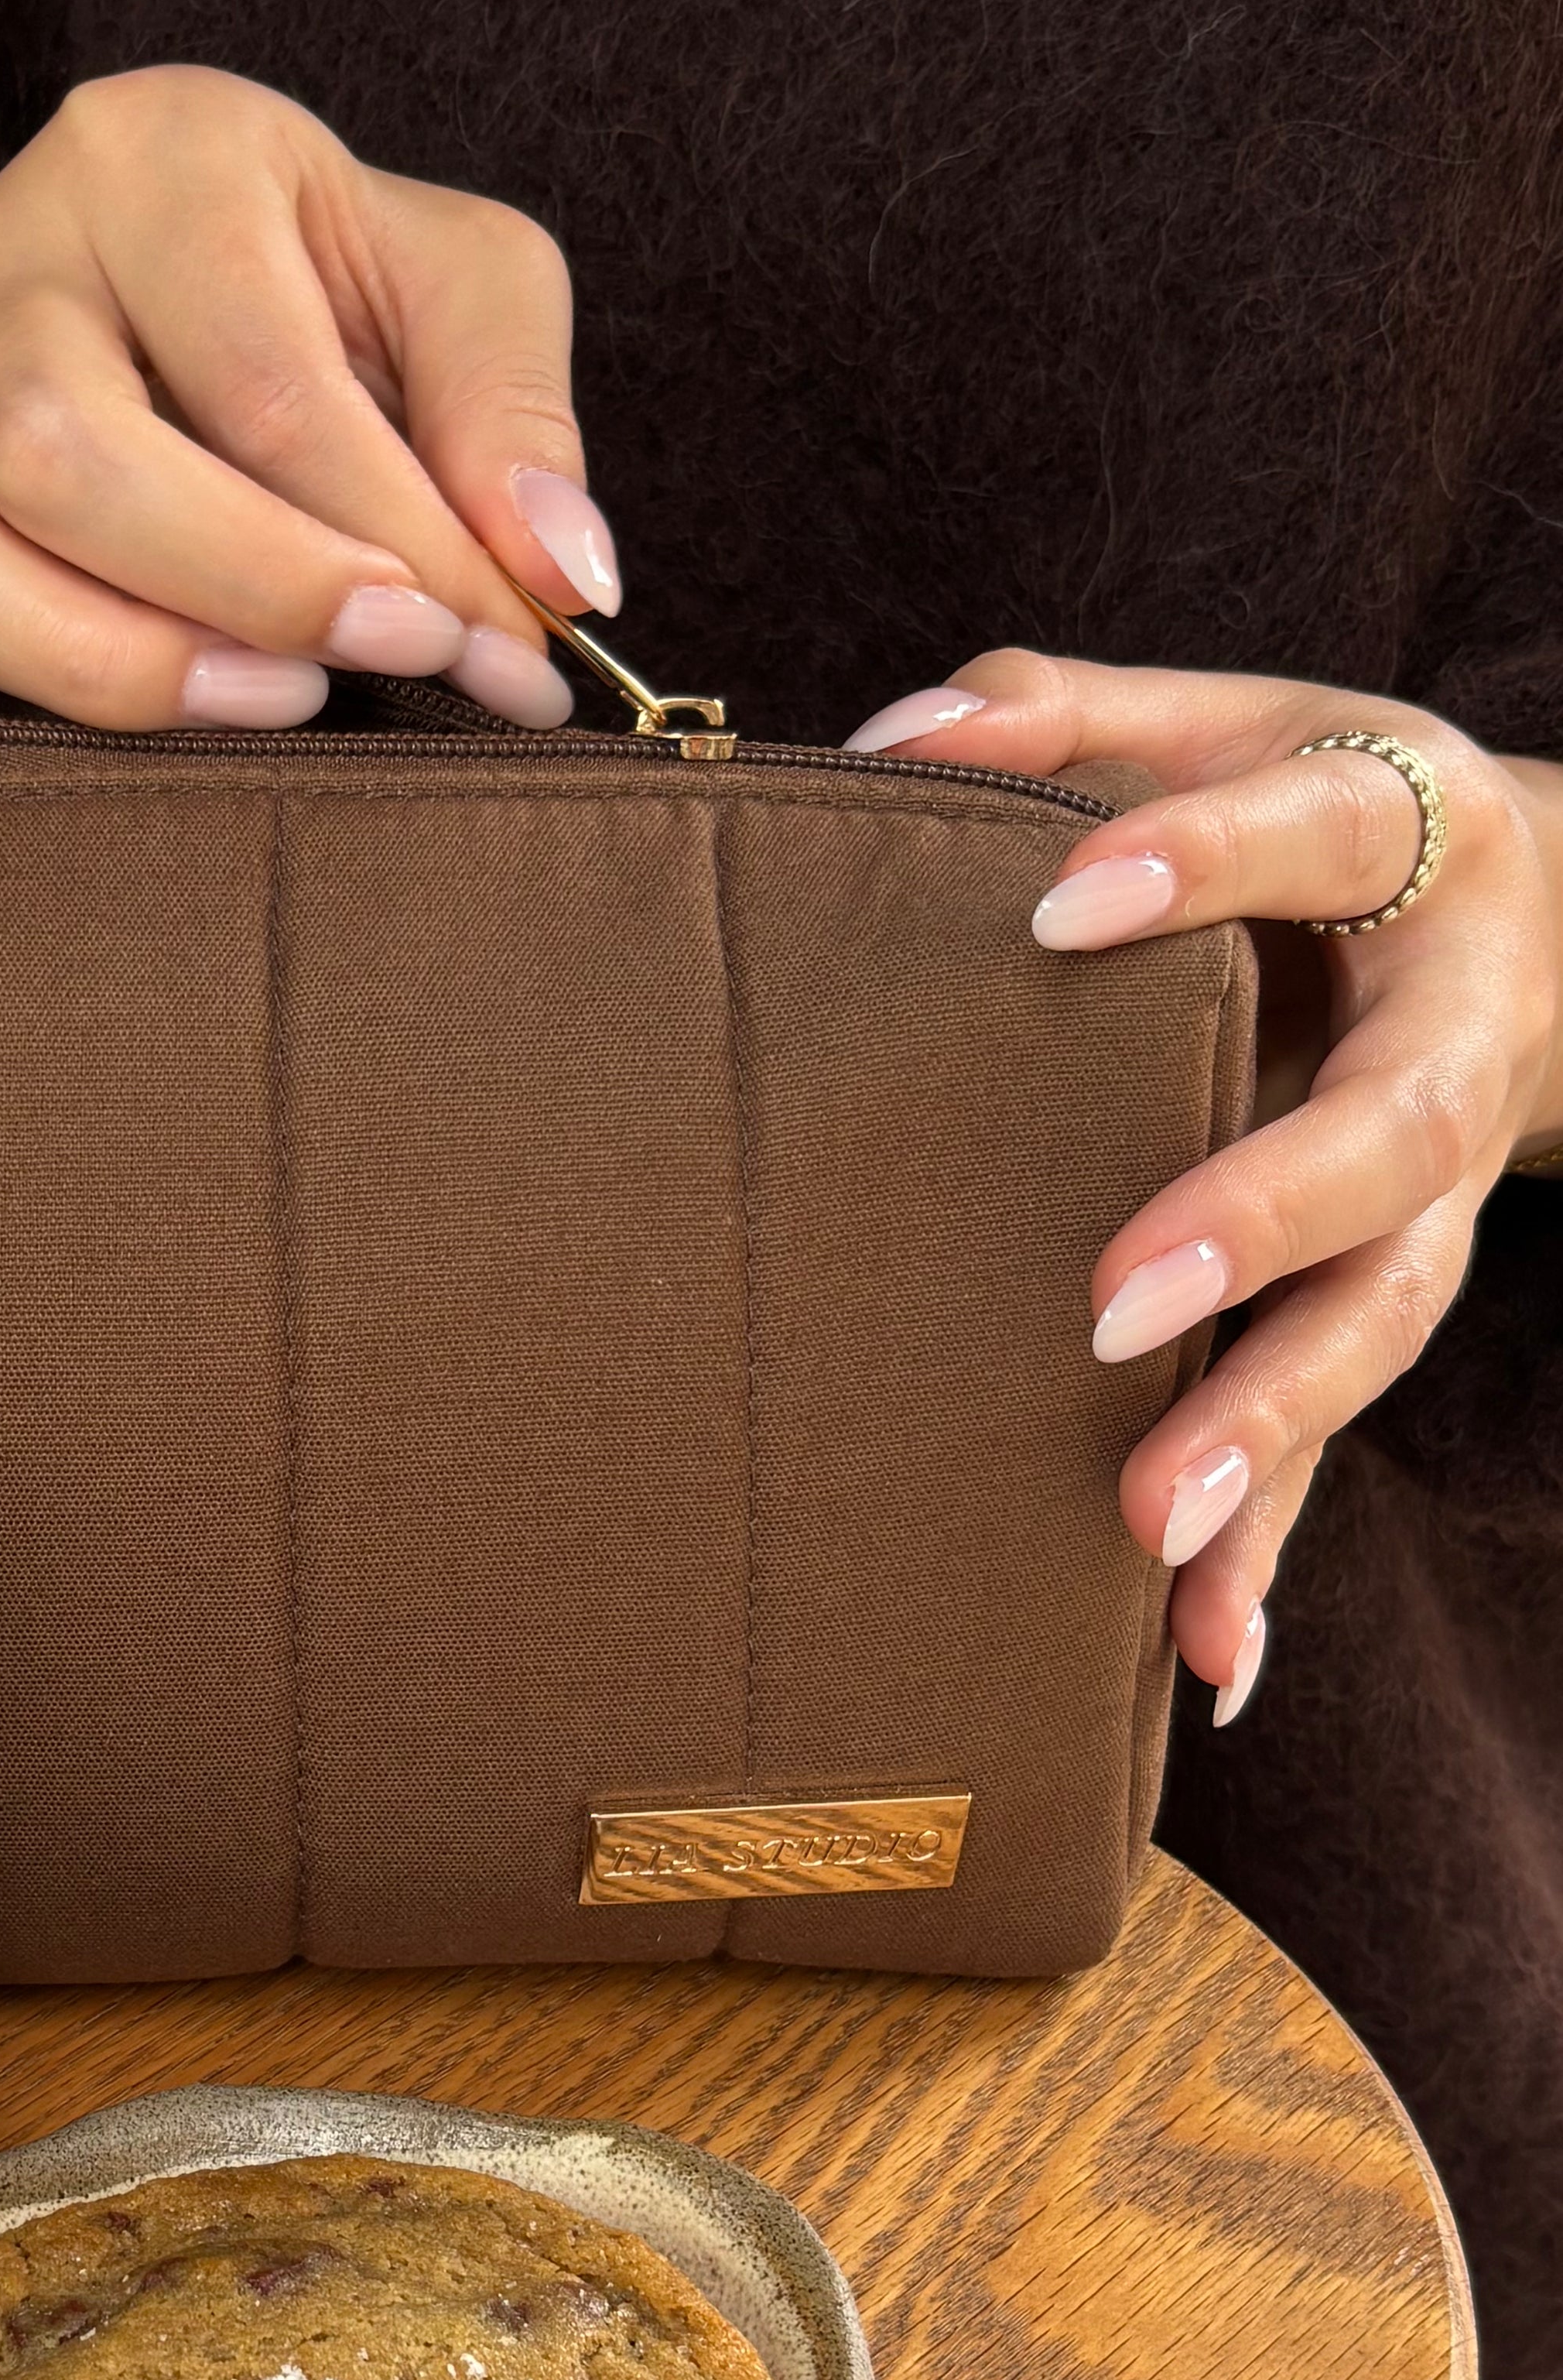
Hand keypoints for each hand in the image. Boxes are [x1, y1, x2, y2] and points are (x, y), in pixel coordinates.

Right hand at [0, 65, 620, 730]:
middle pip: (64, 457)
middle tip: (376, 668)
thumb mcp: (468, 290)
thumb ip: (516, 422)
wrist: (220, 286)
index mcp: (158, 157)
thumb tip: (556, 583)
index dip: (389, 541)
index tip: (497, 653)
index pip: (264, 383)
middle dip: (240, 591)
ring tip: (252, 707)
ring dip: (89, 659)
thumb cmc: (346, 297)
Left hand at [851, 659, 1562, 1717]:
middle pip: (1387, 1137)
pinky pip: (1339, 1443)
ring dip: (1276, 1429)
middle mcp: (1452, 1033)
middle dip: (1261, 1217)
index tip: (1056, 905)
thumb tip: (880, 747)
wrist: (1515, 914)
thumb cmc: (1306, 810)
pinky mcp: (1384, 1300)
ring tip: (1155, 1526)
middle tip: (1115, 1301)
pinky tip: (1207, 1664)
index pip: (1313, 838)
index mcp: (1410, 841)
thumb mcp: (1213, 722)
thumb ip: (1051, 715)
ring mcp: (1437, 1193)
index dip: (1199, 867)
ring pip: (1380, 1319)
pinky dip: (1276, 1556)